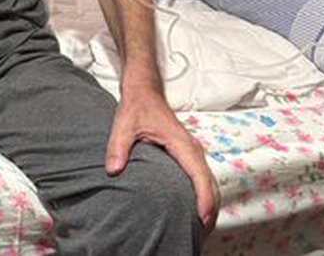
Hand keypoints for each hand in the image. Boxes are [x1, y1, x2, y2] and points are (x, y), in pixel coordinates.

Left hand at [106, 87, 219, 232]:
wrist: (144, 90)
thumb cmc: (136, 106)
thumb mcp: (124, 125)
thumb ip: (118, 147)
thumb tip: (113, 171)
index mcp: (181, 143)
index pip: (199, 175)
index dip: (203, 198)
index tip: (203, 217)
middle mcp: (192, 149)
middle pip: (210, 184)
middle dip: (210, 209)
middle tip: (202, 233)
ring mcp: (193, 152)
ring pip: (209, 183)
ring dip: (210, 204)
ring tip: (201, 228)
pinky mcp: (189, 155)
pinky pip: (202, 178)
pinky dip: (204, 195)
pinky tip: (196, 209)